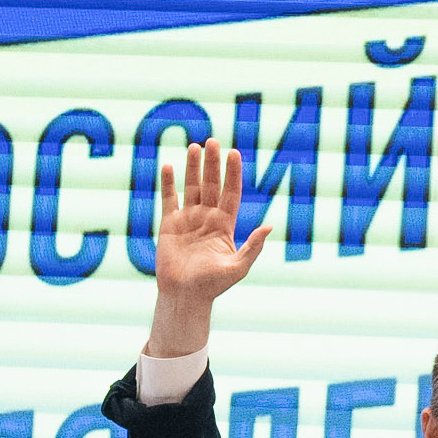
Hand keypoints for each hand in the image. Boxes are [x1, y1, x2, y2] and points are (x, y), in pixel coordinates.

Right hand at [144, 138, 269, 357]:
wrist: (185, 296)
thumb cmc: (213, 285)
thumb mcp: (237, 267)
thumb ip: (253, 246)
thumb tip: (269, 226)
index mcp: (225, 225)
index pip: (231, 193)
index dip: (233, 174)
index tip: (235, 154)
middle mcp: (207, 218)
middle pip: (212, 185)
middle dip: (213, 164)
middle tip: (214, 141)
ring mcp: (188, 219)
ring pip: (192, 187)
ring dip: (193, 167)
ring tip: (195, 146)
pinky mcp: (169, 224)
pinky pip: (169, 199)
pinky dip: (168, 182)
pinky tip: (168, 165)